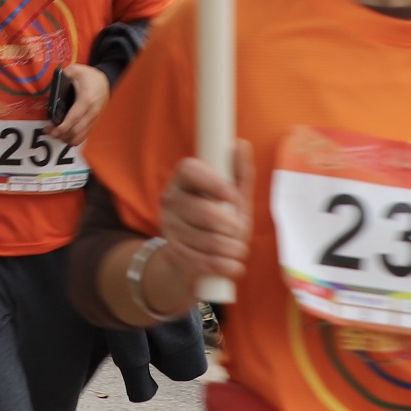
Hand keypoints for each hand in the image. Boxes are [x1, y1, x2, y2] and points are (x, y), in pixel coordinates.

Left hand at [51, 63, 110, 147]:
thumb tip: (52, 83)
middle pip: (76, 132)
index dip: (61, 128)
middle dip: (61, 135)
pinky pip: (85, 136)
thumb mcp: (76, 70)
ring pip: (81, 137)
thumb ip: (64, 75)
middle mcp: (92, 112)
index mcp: (86, 100)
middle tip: (50, 132)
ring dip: (67, 139)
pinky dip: (75, 139)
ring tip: (57, 135)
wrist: (107, 81)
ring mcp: (94, 119)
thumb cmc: (91, 77)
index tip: (51, 130)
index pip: (73, 119)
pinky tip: (66, 135)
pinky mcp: (95, 122)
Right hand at [156, 142, 254, 289]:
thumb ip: (239, 173)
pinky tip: (232, 266)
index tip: (233, 197)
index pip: (190, 170)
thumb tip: (242, 144)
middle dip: (230, 226)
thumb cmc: (220, 220)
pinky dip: (220, 266)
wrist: (197, 256)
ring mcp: (168, 226)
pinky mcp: (170, 252)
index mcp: (185, 179)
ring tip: (239, 250)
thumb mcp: (233, 197)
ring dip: (229, 249)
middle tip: (241, 231)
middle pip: (201, 211)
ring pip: (203, 239)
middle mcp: (171, 199)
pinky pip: (197, 261)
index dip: (214, 183)